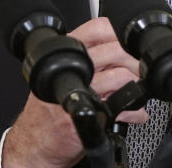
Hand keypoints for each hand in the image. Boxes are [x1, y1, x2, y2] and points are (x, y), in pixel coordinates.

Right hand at [2, 17, 147, 167]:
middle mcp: (69, 70)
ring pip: (122, 77)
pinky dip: (135, 112)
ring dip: (137, 86)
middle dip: (134, 62)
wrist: (34, 143)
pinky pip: (122, 108)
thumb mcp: (60, 75)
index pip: (97, 29)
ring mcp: (77, 93)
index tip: (130, 44)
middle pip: (115, 51)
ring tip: (137, 93)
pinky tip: (134, 113)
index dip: (119, 33)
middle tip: (138, 71)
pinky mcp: (86, 115)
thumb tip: (122, 46)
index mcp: (65, 56)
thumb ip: (86, 59)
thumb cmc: (49, 110)